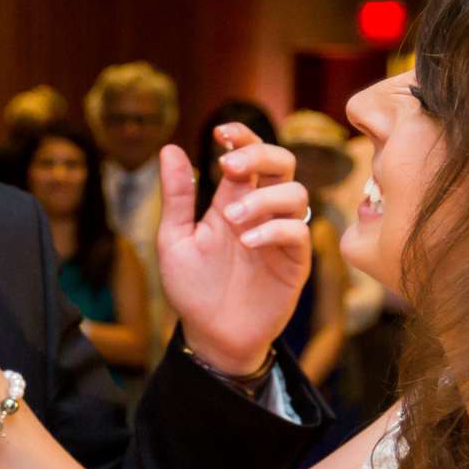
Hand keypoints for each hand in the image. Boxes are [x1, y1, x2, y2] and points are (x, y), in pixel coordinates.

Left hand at [155, 128, 312, 374]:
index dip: (242, 136)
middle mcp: (262, 211)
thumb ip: (177, 197)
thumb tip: (170, 148)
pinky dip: (274, 229)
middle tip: (228, 166)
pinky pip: (298, 231)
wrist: (211, 335)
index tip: (219, 134)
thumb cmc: (193, 288)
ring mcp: (281, 235)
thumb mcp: (175, 239)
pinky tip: (247, 242)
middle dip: (259, 154)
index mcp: (233, 199)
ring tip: (232, 220)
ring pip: (296, 192)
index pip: (249, 154)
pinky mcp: (295, 262)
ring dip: (263, 198)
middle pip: (282, 161)